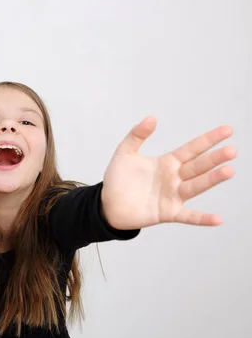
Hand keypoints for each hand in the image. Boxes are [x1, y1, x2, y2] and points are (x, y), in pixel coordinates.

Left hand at [101, 116, 236, 229]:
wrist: (107, 204)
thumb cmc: (117, 179)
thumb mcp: (124, 153)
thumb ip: (136, 135)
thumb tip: (152, 118)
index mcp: (167, 163)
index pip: (192, 149)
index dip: (208, 139)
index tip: (227, 130)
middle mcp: (174, 178)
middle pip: (198, 166)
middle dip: (214, 158)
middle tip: (231, 151)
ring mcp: (173, 196)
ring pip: (196, 186)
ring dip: (212, 180)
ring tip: (228, 171)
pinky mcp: (168, 213)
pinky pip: (188, 216)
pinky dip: (202, 218)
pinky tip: (217, 219)